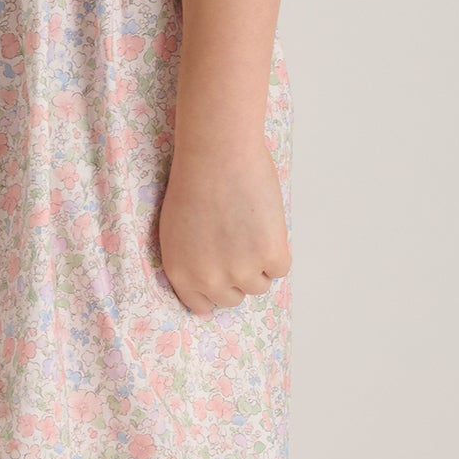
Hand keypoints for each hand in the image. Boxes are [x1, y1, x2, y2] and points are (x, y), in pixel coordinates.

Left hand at [158, 139, 290, 316]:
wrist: (217, 154)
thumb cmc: (194, 180)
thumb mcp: (178, 229)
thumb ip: (193, 259)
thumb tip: (215, 276)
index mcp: (182, 273)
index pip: (203, 305)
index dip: (216, 288)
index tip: (223, 272)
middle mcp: (209, 279)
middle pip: (233, 298)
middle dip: (238, 275)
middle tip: (239, 243)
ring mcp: (241, 271)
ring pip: (260, 284)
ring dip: (260, 261)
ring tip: (249, 227)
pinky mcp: (270, 256)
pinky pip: (281, 267)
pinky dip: (278, 247)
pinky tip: (263, 221)